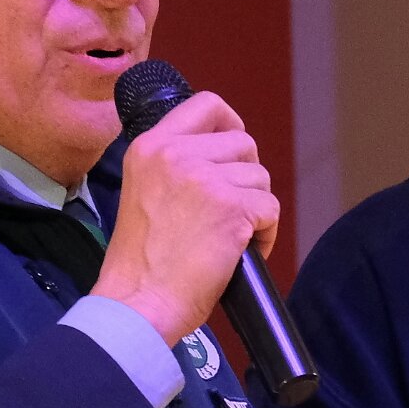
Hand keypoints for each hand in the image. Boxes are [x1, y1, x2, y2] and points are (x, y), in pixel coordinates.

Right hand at [91, 91, 279, 343]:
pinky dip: (265, 236)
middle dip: (246, 178)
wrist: (137, 303)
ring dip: (255, 210)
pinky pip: (271, 209)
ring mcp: (205, 179)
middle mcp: (176, 155)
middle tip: (229, 212)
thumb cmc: (142, 263)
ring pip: (260, 178)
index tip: (234, 151)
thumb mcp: (144, 191)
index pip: (206, 104)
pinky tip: (239, 254)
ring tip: (228, 240)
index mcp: (150, 147)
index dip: (230, 123)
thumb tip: (222, 154)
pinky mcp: (231, 207)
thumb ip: (176, 166)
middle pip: (243, 144)